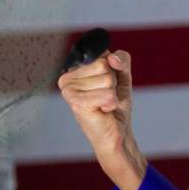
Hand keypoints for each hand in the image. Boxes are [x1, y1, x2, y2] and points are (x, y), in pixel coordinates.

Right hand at [58, 50, 145, 189]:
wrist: (117, 134)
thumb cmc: (115, 107)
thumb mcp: (121, 77)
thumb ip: (121, 60)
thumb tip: (111, 58)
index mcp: (73, 70)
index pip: (101, 54)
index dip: (112, 70)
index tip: (106, 86)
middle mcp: (66, 79)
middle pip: (104, 65)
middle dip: (113, 82)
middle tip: (105, 97)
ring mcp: (69, 91)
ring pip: (107, 79)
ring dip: (112, 94)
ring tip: (103, 105)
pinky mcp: (77, 103)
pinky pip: (108, 94)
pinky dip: (111, 103)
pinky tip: (102, 111)